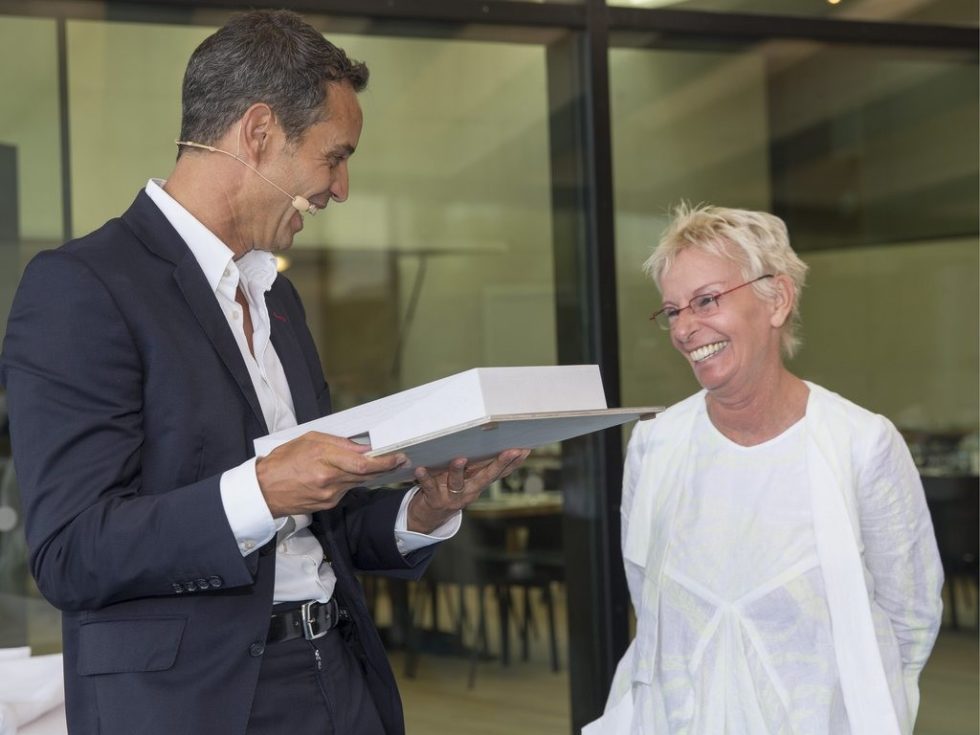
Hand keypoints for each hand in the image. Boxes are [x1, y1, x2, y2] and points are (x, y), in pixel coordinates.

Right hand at [255, 432, 408, 516]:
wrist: (264, 490)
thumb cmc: (283, 461)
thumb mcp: (309, 440)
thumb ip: (338, 443)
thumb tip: (362, 446)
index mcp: (324, 459)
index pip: (364, 463)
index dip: (385, 461)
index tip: (398, 455)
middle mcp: (329, 479)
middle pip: (366, 474)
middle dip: (385, 466)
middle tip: (399, 459)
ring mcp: (329, 495)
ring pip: (358, 482)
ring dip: (370, 474)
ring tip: (381, 464)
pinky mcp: (328, 504)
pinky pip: (347, 490)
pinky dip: (352, 481)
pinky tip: (351, 474)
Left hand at [406, 448, 529, 533]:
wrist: (428, 517)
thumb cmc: (448, 490)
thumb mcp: (466, 480)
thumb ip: (477, 466)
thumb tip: (490, 445)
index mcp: (478, 484)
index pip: (500, 473)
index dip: (513, 463)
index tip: (526, 449)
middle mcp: (469, 491)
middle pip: (487, 477)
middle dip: (500, 463)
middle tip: (511, 451)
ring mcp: (452, 497)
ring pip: (457, 483)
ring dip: (458, 470)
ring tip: (460, 459)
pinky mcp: (434, 500)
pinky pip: (429, 487)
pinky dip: (425, 478)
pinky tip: (420, 468)